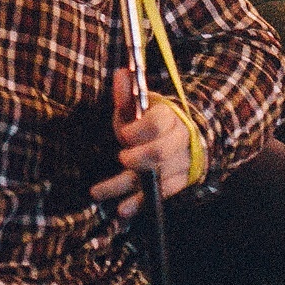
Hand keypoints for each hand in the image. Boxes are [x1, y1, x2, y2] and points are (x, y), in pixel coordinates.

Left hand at [89, 69, 193, 219]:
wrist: (186, 136)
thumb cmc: (152, 118)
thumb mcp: (141, 104)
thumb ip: (128, 94)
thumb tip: (121, 73)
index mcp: (170, 117)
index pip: (160, 122)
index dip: (141, 129)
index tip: (124, 134)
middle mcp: (179, 141)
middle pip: (161, 152)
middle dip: (140, 157)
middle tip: (122, 158)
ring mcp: (179, 165)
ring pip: (156, 176)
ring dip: (128, 186)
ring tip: (98, 193)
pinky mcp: (177, 183)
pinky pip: (160, 195)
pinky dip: (140, 203)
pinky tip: (122, 210)